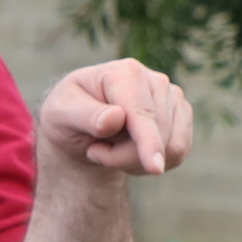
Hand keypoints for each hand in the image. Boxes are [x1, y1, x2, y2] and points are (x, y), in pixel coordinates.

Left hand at [39, 58, 192, 177]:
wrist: (79, 123)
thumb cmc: (68, 115)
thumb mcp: (61, 114)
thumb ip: (86, 116)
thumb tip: (116, 118)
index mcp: (124, 73)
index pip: (141, 113)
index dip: (148, 142)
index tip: (155, 168)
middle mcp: (154, 80)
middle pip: (156, 134)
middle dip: (123, 157)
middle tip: (94, 152)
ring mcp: (172, 96)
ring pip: (172, 147)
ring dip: (136, 161)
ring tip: (110, 148)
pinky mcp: (181, 114)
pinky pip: (179, 151)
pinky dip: (152, 162)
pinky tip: (130, 151)